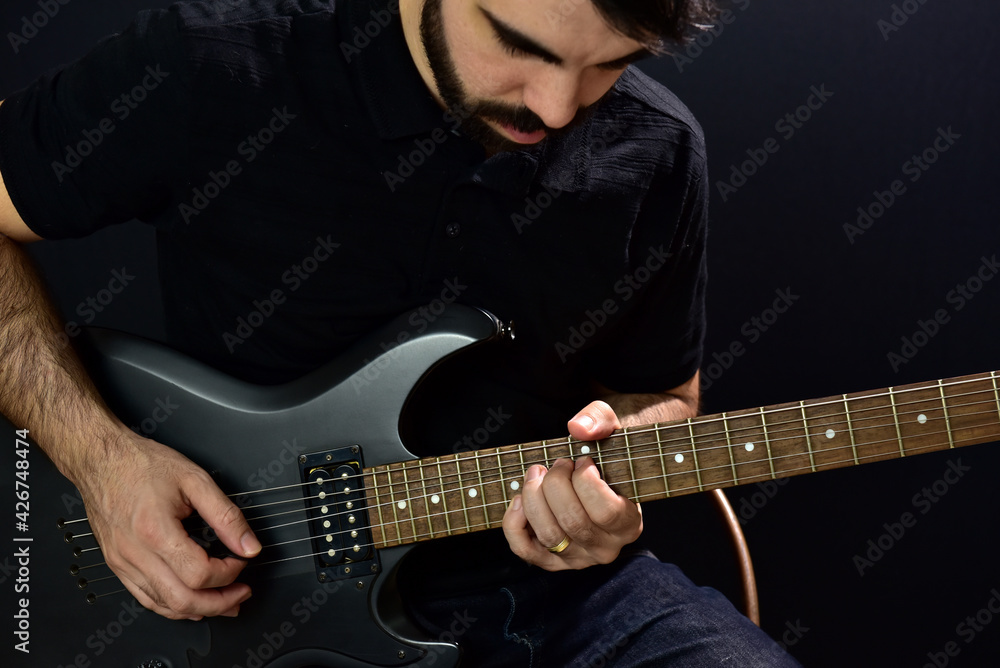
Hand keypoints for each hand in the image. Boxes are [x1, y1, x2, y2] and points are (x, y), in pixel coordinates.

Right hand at [74, 433, 260, 619]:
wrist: (102, 460)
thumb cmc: (142, 465)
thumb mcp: (196, 480)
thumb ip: (226, 516)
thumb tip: (248, 545)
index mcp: (156, 531)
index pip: (199, 573)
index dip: (229, 573)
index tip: (241, 560)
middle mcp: (135, 553)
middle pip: (182, 599)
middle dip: (218, 602)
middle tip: (240, 594)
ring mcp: (123, 563)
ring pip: (163, 605)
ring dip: (198, 610)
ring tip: (223, 602)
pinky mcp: (117, 565)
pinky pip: (145, 598)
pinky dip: (172, 606)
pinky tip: (191, 604)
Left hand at [502, 400, 642, 569]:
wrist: (595, 473)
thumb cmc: (604, 451)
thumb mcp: (610, 426)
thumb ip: (600, 420)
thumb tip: (578, 429)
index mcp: (629, 523)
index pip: (606, 511)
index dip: (586, 480)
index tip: (581, 460)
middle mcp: (606, 548)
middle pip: (572, 521)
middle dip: (555, 484)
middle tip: (557, 463)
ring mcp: (577, 558)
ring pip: (549, 534)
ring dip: (533, 497)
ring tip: (536, 473)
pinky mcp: (550, 560)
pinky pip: (525, 549)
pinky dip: (514, 522)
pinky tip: (519, 498)